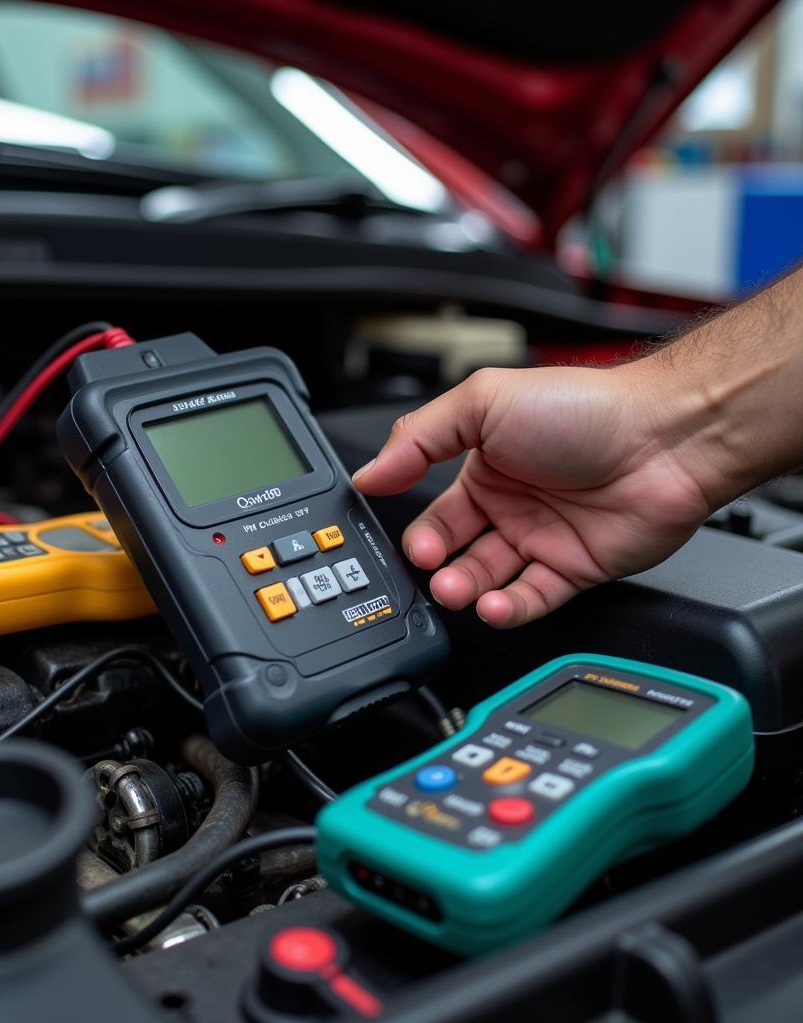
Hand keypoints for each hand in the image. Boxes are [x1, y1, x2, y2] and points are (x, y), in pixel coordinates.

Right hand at [352, 364, 720, 627]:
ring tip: (457, 588)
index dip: (417, 533)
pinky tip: (495, 604)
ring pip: (487, 581)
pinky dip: (508, 610)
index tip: (408, 545)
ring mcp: (542, 539)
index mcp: (485, 468)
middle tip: (431, 569)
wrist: (663, 437)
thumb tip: (370, 471)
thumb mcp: (482, 402)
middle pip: (455, 553)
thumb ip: (419, 437)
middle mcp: (511, 506)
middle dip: (436, 567)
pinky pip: (531, 601)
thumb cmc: (583, 409)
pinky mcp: (573, 570)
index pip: (433, 513)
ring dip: (465, 590)